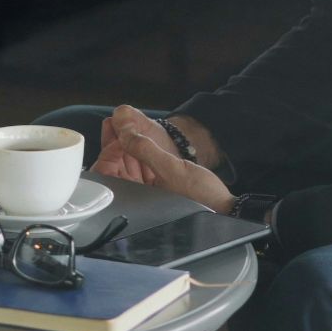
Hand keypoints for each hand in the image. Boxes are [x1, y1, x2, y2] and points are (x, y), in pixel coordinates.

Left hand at [104, 112, 235, 214]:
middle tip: (117, 121)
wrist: (225, 209)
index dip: (109, 151)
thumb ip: (146, 150)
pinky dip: (136, 150)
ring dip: (123, 144)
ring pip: (125, 164)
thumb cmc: (203, 196)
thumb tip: (124, 132)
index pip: (106, 172)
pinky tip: (137, 137)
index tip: (120, 134)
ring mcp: (144, 190)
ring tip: (124, 123)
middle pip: (113, 166)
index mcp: (134, 198)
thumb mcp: (173, 168)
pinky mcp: (154, 185)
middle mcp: (135, 196)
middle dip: (113, 143)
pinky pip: (137, 166)